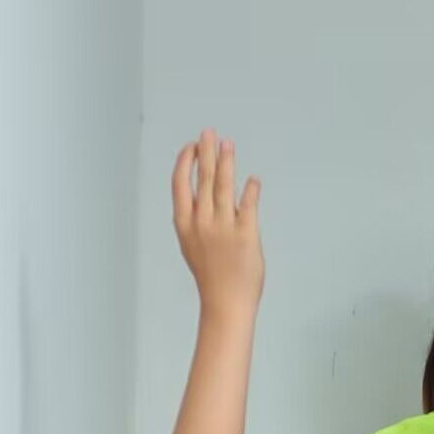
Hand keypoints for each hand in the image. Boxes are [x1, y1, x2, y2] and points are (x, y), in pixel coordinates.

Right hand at [170, 130, 262, 316]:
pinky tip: (252, 178)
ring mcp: (223, 227)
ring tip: (228, 144)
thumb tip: (207, 194)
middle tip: (209, 132)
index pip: (180, 184)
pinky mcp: (246, 234)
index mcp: (184, 223)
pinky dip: (250, 190)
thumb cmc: (211, 275)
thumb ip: (197, 219)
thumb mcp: (193, 244)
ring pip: (224, 186)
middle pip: (203, 179)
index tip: (191, 146)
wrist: (225, 301)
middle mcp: (201, 221)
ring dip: (226, 162)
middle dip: (206, 152)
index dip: (185, 162)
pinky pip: (248, 205)